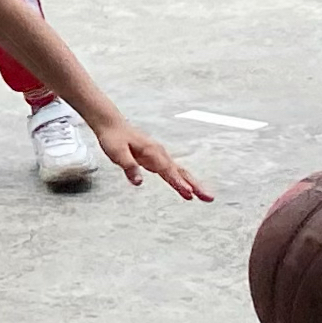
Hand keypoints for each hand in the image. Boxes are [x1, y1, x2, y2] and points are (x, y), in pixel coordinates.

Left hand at [91, 121, 212, 201]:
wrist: (112, 124)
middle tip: (209, 198)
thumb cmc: (113, 138)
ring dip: (193, 184)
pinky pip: (173, 171)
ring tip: (205, 197)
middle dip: (195, 185)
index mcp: (152, 152)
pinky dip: (182, 180)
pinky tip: (187, 189)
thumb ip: (129, 167)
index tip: (189, 193)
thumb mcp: (116, 153)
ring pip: (180, 172)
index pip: (167, 171)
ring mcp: (159, 156)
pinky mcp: (157, 159)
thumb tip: (139, 182)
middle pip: (181, 172)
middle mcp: (159, 153)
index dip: (178, 183)